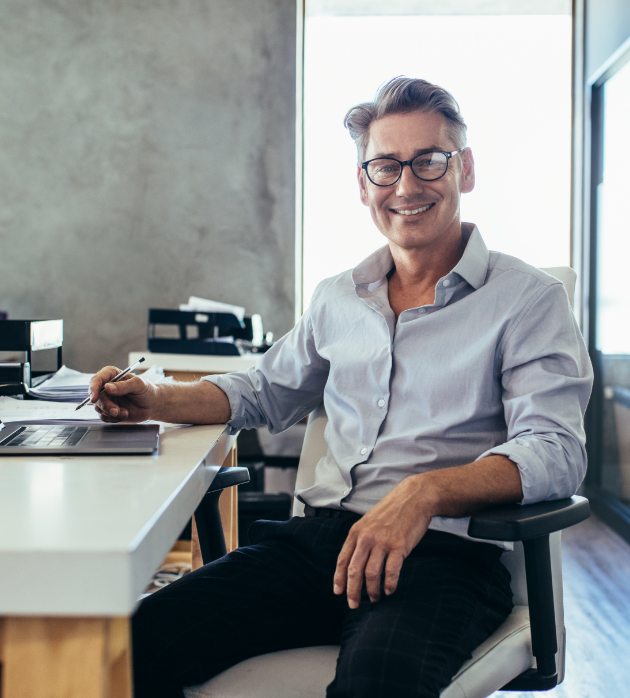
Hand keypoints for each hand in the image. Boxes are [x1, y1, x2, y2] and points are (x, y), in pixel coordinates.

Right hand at [89, 366, 157, 422]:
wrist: (152, 405)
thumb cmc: (147, 391)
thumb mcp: (139, 385)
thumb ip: (124, 386)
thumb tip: (107, 387)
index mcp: (112, 375)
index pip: (97, 379)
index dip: (93, 388)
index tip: (95, 398)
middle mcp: (106, 387)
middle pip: (96, 396)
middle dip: (105, 405)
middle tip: (116, 410)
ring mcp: (107, 399)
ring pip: (98, 408)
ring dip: (111, 413)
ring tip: (125, 412)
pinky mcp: (108, 410)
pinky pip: (103, 417)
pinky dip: (113, 418)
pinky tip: (124, 415)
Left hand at [333, 474, 434, 608]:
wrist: (414, 497)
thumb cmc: (392, 511)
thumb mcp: (369, 521)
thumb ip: (361, 538)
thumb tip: (355, 560)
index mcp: (357, 531)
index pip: (343, 560)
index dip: (339, 579)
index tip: (338, 593)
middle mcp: (367, 538)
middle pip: (354, 570)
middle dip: (352, 591)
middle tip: (354, 604)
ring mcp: (383, 542)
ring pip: (371, 574)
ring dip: (372, 591)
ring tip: (375, 598)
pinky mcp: (399, 546)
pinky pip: (391, 572)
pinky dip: (389, 585)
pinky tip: (390, 590)